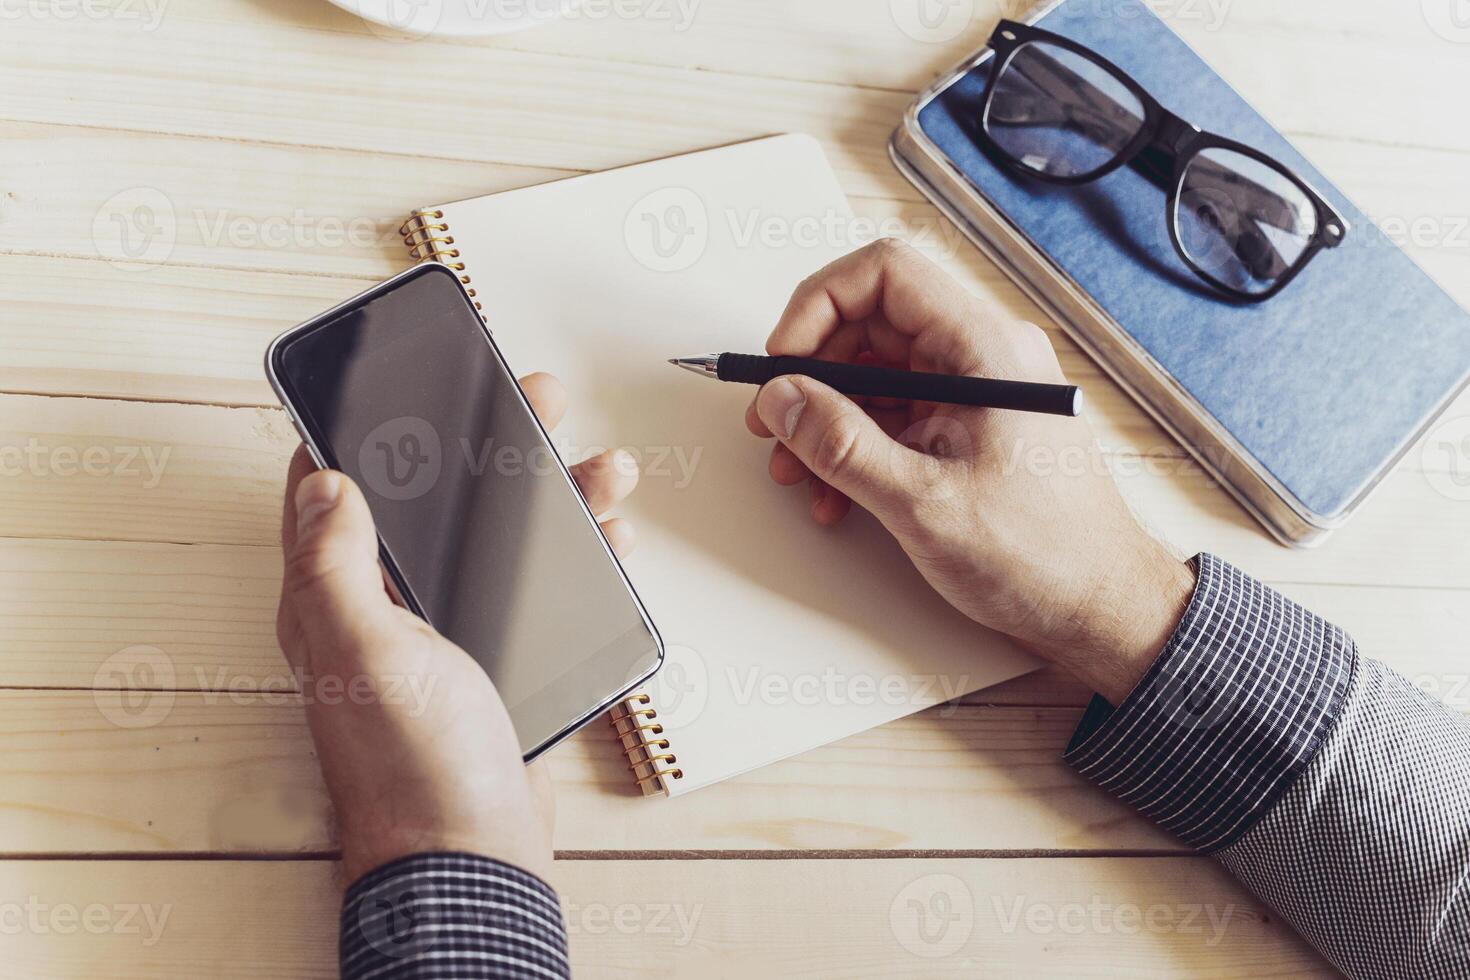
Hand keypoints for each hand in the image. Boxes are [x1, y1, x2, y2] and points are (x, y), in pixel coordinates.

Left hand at [276, 373, 637, 882]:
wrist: (475, 856)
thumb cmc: (414, 765)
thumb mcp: (366, 651)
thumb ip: (336, 564)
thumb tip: (324, 480)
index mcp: (339, 601)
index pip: (332, 496)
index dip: (360, 434)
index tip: (394, 382)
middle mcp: (387, 613)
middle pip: (435, 504)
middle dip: (484, 445)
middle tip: (532, 398)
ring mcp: (447, 638)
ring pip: (497, 544)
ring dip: (548, 497)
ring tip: (599, 462)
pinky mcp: (498, 663)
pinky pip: (536, 590)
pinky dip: (573, 557)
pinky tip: (609, 536)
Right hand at [746, 240, 1193, 702]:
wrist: (1101, 608)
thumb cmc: (1047, 555)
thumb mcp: (924, 502)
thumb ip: (842, 445)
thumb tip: (784, 400)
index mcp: (987, 349)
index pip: (885, 273)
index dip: (818, 305)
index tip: (784, 360)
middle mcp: (984, 357)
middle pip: (872, 322)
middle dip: (812, 372)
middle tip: (778, 419)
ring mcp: (977, 392)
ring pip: (876, 374)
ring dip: (827, 419)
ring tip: (800, 470)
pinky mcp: (969, 428)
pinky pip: (895, 415)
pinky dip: (856, 446)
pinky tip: (837, 494)